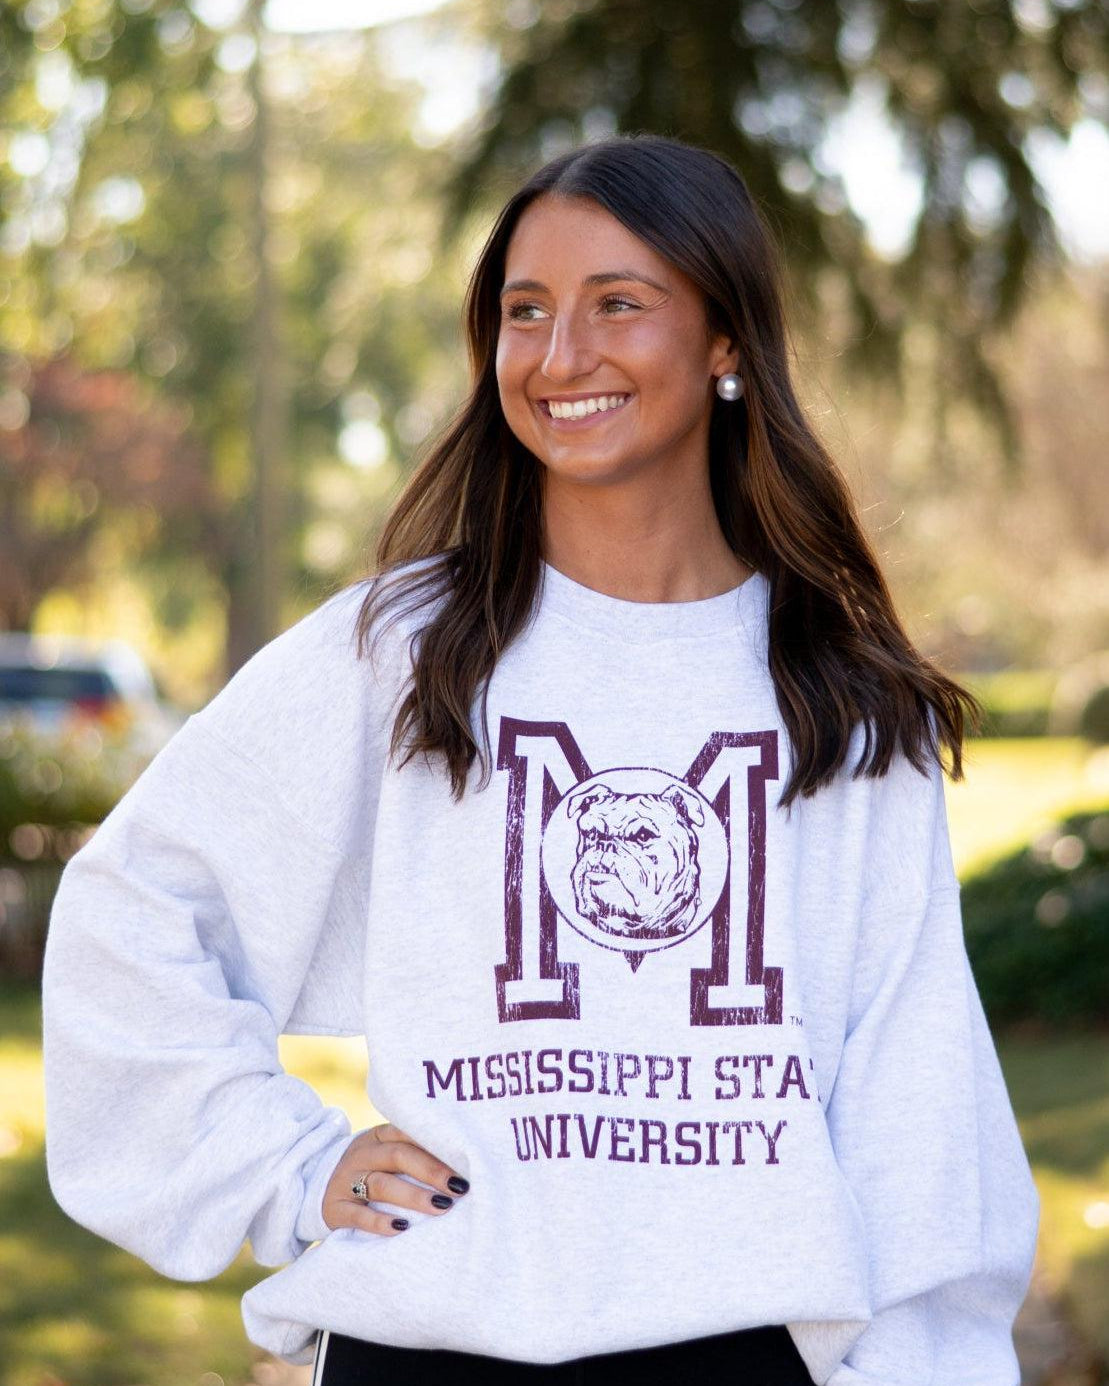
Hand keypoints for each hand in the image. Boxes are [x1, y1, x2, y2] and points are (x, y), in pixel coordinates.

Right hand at [321, 1121, 469, 1235]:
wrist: (315, 1187)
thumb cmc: (372, 1172)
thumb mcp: (386, 1155)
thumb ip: (415, 1155)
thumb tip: (465, 1166)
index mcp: (378, 1136)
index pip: (408, 1133)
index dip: (436, 1144)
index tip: (465, 1159)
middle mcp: (362, 1155)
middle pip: (398, 1156)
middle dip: (432, 1171)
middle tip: (460, 1187)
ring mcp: (346, 1181)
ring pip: (381, 1184)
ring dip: (413, 1196)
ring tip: (441, 1207)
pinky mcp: (335, 1209)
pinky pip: (358, 1215)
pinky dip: (380, 1222)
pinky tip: (402, 1228)